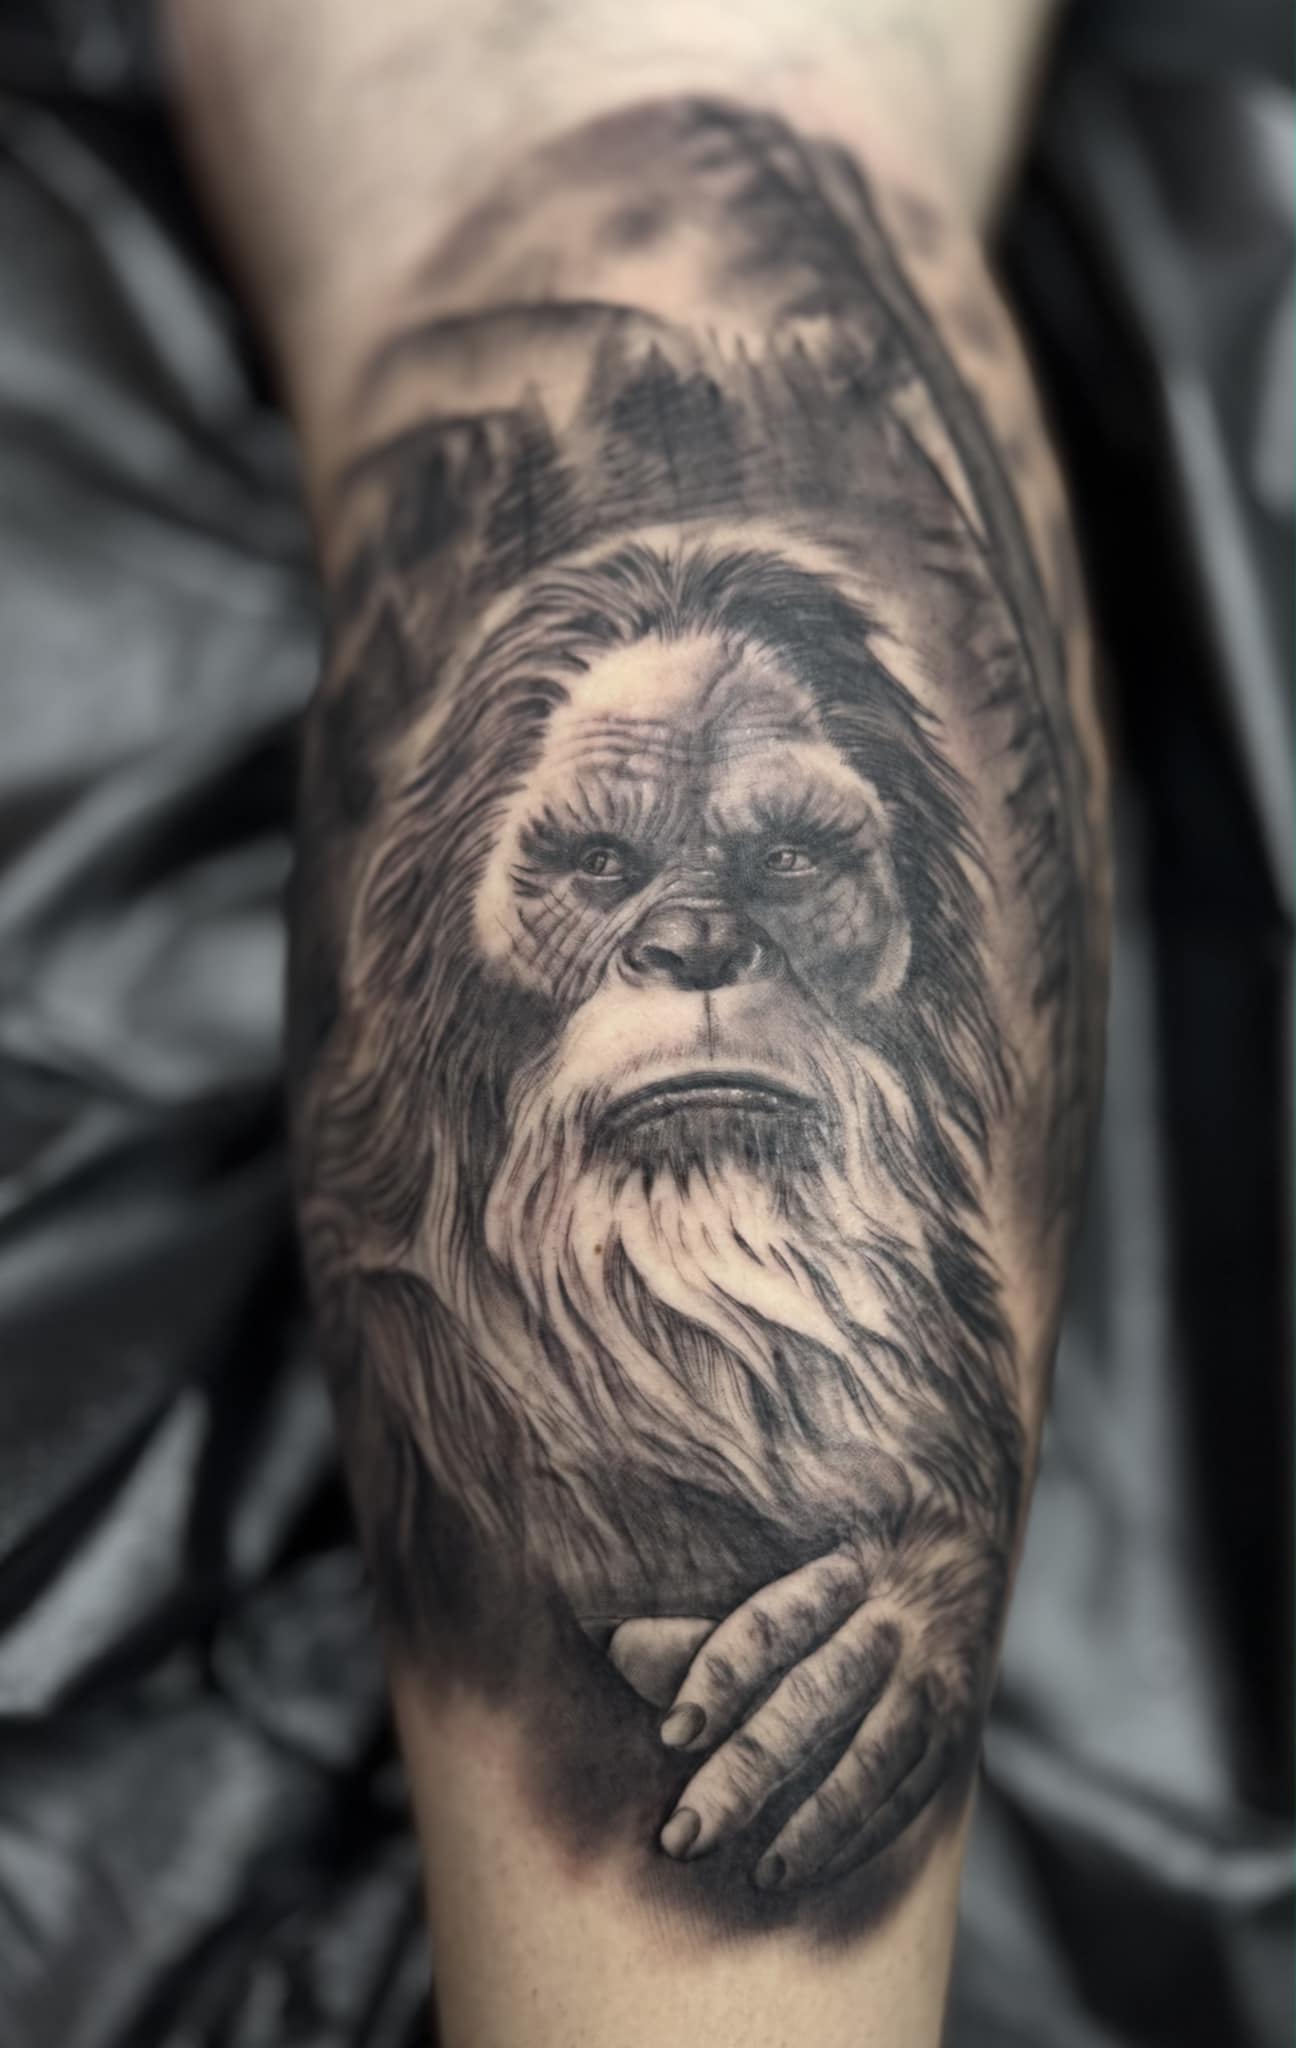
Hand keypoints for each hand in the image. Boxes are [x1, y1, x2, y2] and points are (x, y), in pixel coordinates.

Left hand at [608, 1519, 1000, 1890]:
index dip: (721, 1676)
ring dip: (814, 1823)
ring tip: (755, 1872)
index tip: (671, 1734)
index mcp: (834, 1572)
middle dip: (748, 1772)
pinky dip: (858, 1838)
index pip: (773, 1624)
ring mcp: (928, 1682)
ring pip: (872, 1759)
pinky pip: (908, 1796)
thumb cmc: (831, 1574)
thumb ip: (700, 1616)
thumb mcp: (777, 1566)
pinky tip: (803, 1870)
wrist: (956, 1552)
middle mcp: (887, 1624)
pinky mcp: (953, 1735)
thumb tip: (614, 1650)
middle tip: (684, 1835)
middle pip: (815, 1699)